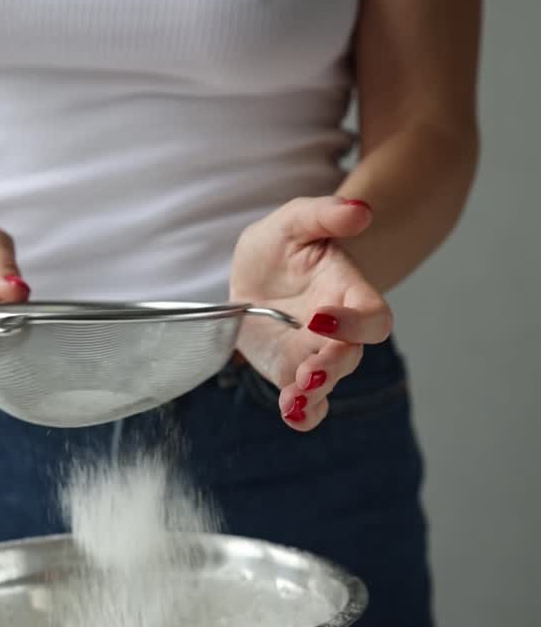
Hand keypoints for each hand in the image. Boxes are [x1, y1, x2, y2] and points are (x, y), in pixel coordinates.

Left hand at [231, 195, 392, 430]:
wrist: (254, 274)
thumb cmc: (281, 245)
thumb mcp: (293, 221)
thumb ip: (325, 215)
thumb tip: (361, 212)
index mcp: (347, 291)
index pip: (372, 314)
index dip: (356, 322)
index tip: (320, 318)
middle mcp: (338, 329)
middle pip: (351, 355)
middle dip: (332, 367)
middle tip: (308, 371)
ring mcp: (315, 355)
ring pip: (328, 383)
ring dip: (314, 394)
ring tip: (294, 399)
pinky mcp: (292, 374)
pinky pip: (308, 403)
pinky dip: (303, 414)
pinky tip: (292, 414)